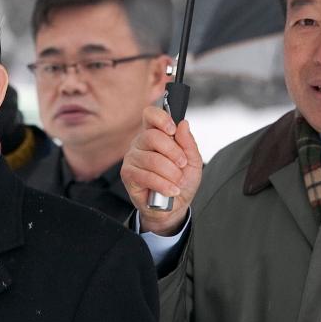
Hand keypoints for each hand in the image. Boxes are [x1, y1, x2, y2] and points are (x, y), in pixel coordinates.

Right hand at [121, 105, 203, 235]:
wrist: (174, 205)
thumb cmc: (180, 182)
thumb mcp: (193, 161)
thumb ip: (188, 143)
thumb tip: (183, 124)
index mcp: (155, 135)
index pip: (150, 115)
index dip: (161, 119)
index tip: (172, 130)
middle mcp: (140, 144)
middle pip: (153, 137)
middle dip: (174, 153)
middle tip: (181, 165)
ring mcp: (132, 159)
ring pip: (152, 160)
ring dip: (171, 173)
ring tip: (176, 181)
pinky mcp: (128, 175)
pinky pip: (146, 176)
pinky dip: (163, 185)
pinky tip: (170, 190)